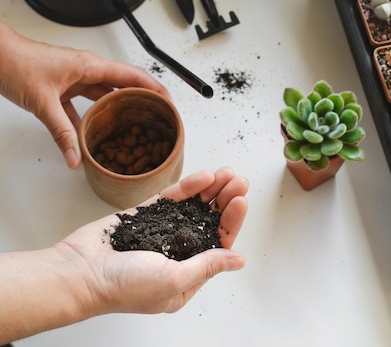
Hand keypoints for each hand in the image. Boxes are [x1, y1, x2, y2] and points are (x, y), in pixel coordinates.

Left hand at [0, 23, 169, 167]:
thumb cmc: (19, 64)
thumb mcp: (44, 102)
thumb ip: (61, 132)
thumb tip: (75, 157)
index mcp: (90, 66)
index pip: (132, 76)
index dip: (153, 88)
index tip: (168, 102)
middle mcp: (86, 70)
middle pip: (122, 86)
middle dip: (140, 100)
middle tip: (156, 117)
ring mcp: (74, 79)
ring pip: (103, 96)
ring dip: (115, 110)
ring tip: (131, 127)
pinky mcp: (62, 88)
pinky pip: (82, 105)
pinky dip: (87, 120)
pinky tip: (89, 136)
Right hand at [62, 168, 248, 314]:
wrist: (80, 270)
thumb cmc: (122, 287)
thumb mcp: (173, 280)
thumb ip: (206, 265)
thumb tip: (237, 260)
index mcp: (185, 275)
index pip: (217, 244)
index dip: (231, 222)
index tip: (241, 201)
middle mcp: (175, 252)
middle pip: (208, 222)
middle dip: (225, 201)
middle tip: (239, 181)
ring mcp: (160, 230)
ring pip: (193, 207)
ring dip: (211, 190)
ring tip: (228, 173)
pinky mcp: (145, 214)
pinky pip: (171, 198)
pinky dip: (188, 187)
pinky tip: (203, 176)